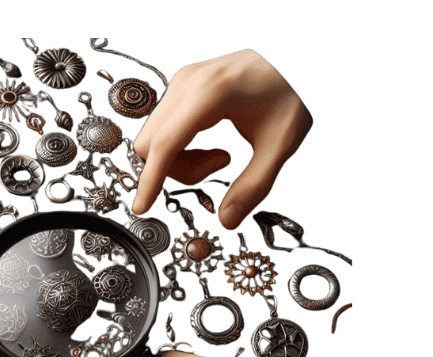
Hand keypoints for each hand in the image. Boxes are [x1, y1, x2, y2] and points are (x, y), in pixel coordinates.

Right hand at [131, 50, 312, 228]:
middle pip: (151, 144)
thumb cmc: (289, 90)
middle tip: (218, 167)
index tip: (141, 206)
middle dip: (176, 170)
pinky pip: (163, 127)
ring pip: (154, 137)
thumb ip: (254, 185)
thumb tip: (228, 219)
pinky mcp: (182, 87)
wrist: (291, 61)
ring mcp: (181, 83)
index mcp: (209, 93)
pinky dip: (180, 146)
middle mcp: (187, 83)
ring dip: (179, 159)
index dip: (151, 179)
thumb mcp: (279, 143)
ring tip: (219, 156)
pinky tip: (209, 144)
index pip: (165, 144)